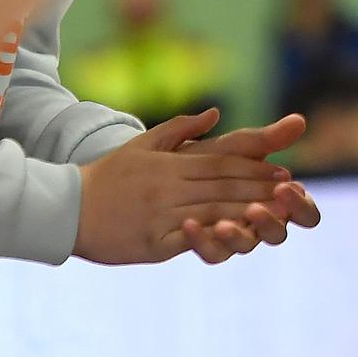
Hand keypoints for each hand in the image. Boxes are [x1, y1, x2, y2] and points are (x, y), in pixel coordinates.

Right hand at [73, 108, 309, 265]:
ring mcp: (162, 215)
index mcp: (170, 165)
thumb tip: (215, 113)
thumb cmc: (108, 175)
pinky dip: (217, 239)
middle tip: (290, 192)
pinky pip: (190, 240)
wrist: (66, 209)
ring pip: (214, 213)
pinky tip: (240, 240)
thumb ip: (181, 129)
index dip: (253, 168)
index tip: (280, 170)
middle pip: (223, 188)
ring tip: (277, 216)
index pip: (220, 164)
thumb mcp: (143, 144)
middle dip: (260, 190)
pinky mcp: (154, 243)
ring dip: (249, 214)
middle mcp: (169, 188)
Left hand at [179, 112, 323, 257]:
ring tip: (222, 224)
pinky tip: (188, 224)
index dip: (300, 205)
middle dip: (269, 221)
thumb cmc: (210, 157)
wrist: (166, 172)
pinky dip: (202, 240)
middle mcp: (261, 223)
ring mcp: (236, 238)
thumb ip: (268, 138)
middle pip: (278, 234)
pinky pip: (212, 253)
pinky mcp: (208, 246)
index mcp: (277, 201)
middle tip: (256, 208)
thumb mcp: (237, 147)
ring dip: (236, 235)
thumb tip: (299, 120)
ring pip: (245, 246)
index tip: (285, 187)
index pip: (305, 212)